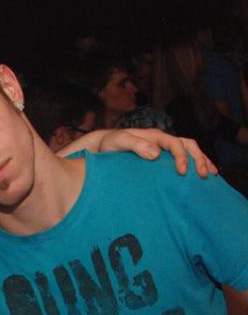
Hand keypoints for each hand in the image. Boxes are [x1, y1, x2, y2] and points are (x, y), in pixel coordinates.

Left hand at [98, 128, 217, 177]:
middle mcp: (162, 141)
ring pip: (189, 151)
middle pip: (188, 145)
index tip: (182, 172)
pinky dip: (192, 166)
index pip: (175, 144)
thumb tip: (156, 154)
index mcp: (155, 136)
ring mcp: (163, 149)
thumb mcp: (120, 142)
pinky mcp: (161, 159)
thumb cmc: (110, 144)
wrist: (103, 147)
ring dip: (201, 161)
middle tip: (204, 175)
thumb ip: (136, 145)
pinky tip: (197, 178)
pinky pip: (181, 160)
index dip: (181, 157)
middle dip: (198, 159)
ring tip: (211, 176)